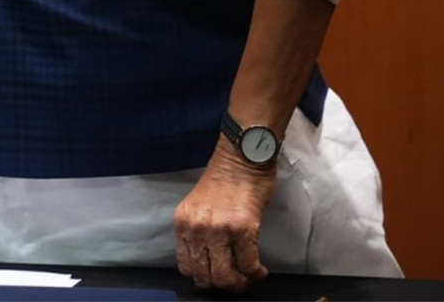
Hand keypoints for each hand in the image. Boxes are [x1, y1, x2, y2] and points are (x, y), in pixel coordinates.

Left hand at [173, 140, 277, 292]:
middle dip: (222, 285)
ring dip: (239, 283)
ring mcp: (218, 229)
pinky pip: (248, 265)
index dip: (204, 277)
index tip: (216, 277)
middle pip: (204, 276)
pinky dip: (256, 273)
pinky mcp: (242, 229)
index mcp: (183, 222)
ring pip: (225, 277)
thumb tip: (209, 261)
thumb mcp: (199, 207)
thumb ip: (199, 232)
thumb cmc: (224, 179)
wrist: (241, 157)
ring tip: (248, 277)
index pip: (186, 266)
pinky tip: (260, 270)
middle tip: (236, 282)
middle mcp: (196, 227)